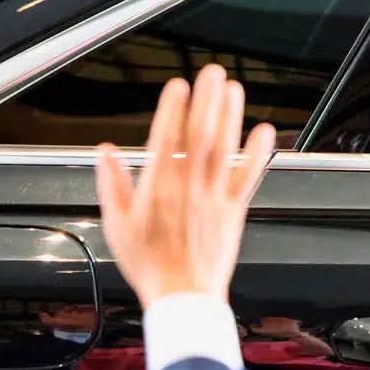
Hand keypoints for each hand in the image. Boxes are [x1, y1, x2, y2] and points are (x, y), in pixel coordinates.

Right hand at [94, 65, 274, 308]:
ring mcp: (214, 197)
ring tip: (233, 89)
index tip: (178, 86)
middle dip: (206, 101)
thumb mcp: (117, 225)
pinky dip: (257, 153)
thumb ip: (112, 185)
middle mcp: (188, 187)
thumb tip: (105, 154)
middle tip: (212, 72)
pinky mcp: (234, 209)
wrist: (183, 296)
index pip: (165, 138)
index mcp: (158, 188)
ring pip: (224, 148)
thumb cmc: (150, 264)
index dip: (172, 108)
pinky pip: (248, 176)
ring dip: (230, 116)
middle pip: (199, 135)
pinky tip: (264, 131)